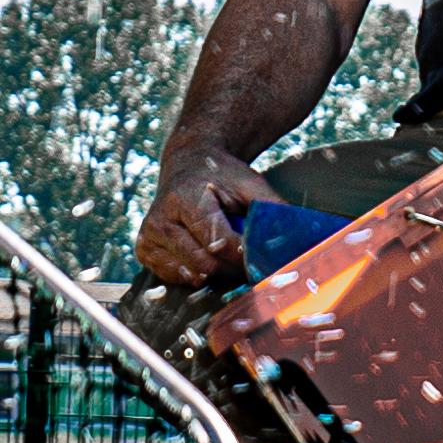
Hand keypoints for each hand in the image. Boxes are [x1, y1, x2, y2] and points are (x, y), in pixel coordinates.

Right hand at [135, 145, 280, 288]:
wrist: (187, 164)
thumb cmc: (221, 176)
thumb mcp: (249, 182)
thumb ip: (271, 209)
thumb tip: (298, 239)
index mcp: (185, 198)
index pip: (218, 242)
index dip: (244, 257)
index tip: (262, 261)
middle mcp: (160, 219)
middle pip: (205, 264)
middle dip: (232, 268)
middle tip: (248, 262)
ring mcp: (149, 237)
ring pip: (192, 274)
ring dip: (216, 272)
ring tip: (225, 253)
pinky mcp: (144, 250)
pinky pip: (176, 277)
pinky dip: (196, 273)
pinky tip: (204, 254)